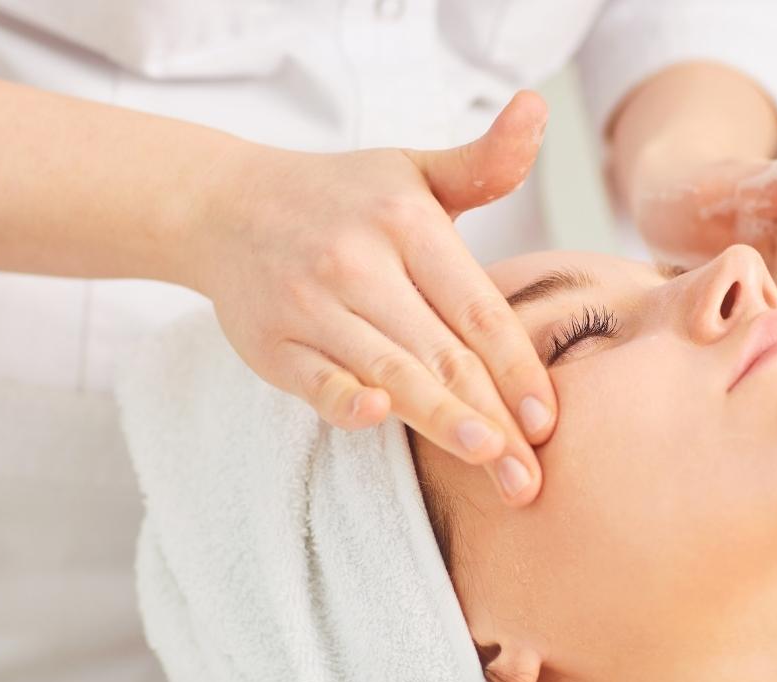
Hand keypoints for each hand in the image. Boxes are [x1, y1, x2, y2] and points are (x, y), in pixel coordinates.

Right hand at [192, 90, 556, 505]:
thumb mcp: (412, 171)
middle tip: (532, 477)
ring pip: (392, 372)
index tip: (549, 419)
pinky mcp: (274, 343)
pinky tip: (380, 418)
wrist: (227, 206)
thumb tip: (536, 110)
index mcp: (407, 223)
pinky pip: (317, 379)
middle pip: (444, 353)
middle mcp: (360, 262)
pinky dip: (345, 400)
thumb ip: (482, 163)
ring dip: (443, 421)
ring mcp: (312, 304)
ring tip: (491, 463)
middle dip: (496, 419)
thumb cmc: (340, 199)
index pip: (478, 310)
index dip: (518, 367)